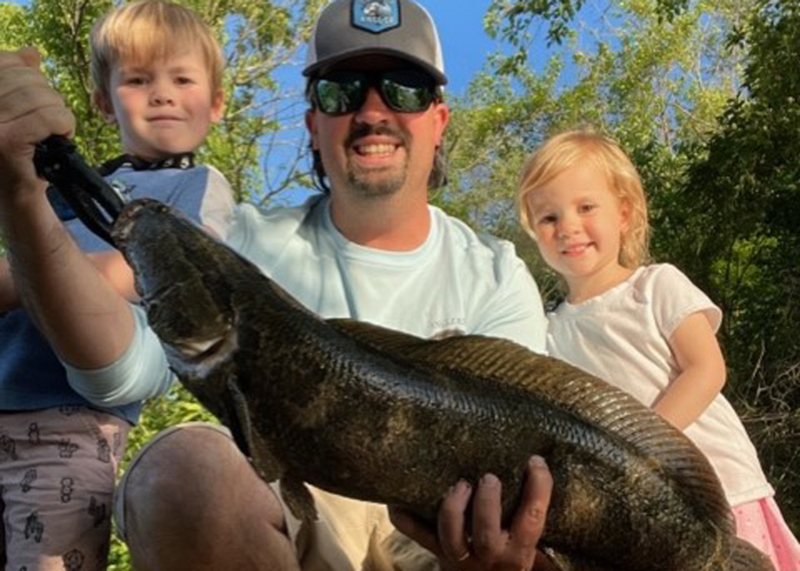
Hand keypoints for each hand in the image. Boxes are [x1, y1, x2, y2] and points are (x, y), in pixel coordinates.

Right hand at [0, 48, 73, 208]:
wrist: (15, 202)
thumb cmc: (18, 157)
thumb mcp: (15, 114)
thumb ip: (18, 81)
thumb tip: (30, 53)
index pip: (5, 62)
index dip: (29, 78)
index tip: (31, 104)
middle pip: (26, 78)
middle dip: (46, 100)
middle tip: (42, 128)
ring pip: (42, 96)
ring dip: (57, 116)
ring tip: (46, 137)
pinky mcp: (4, 140)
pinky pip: (50, 117)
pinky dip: (63, 127)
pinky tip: (56, 142)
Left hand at [389, 456, 552, 570]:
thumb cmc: (512, 555)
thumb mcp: (531, 542)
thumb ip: (532, 513)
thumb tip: (536, 461)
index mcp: (521, 551)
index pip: (533, 519)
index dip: (538, 489)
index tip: (535, 461)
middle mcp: (491, 556)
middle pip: (486, 534)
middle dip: (486, 503)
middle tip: (488, 477)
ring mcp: (461, 557)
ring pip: (451, 537)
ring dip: (452, 508)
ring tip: (459, 485)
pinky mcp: (437, 552)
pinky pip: (416, 534)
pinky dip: (405, 515)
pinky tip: (400, 496)